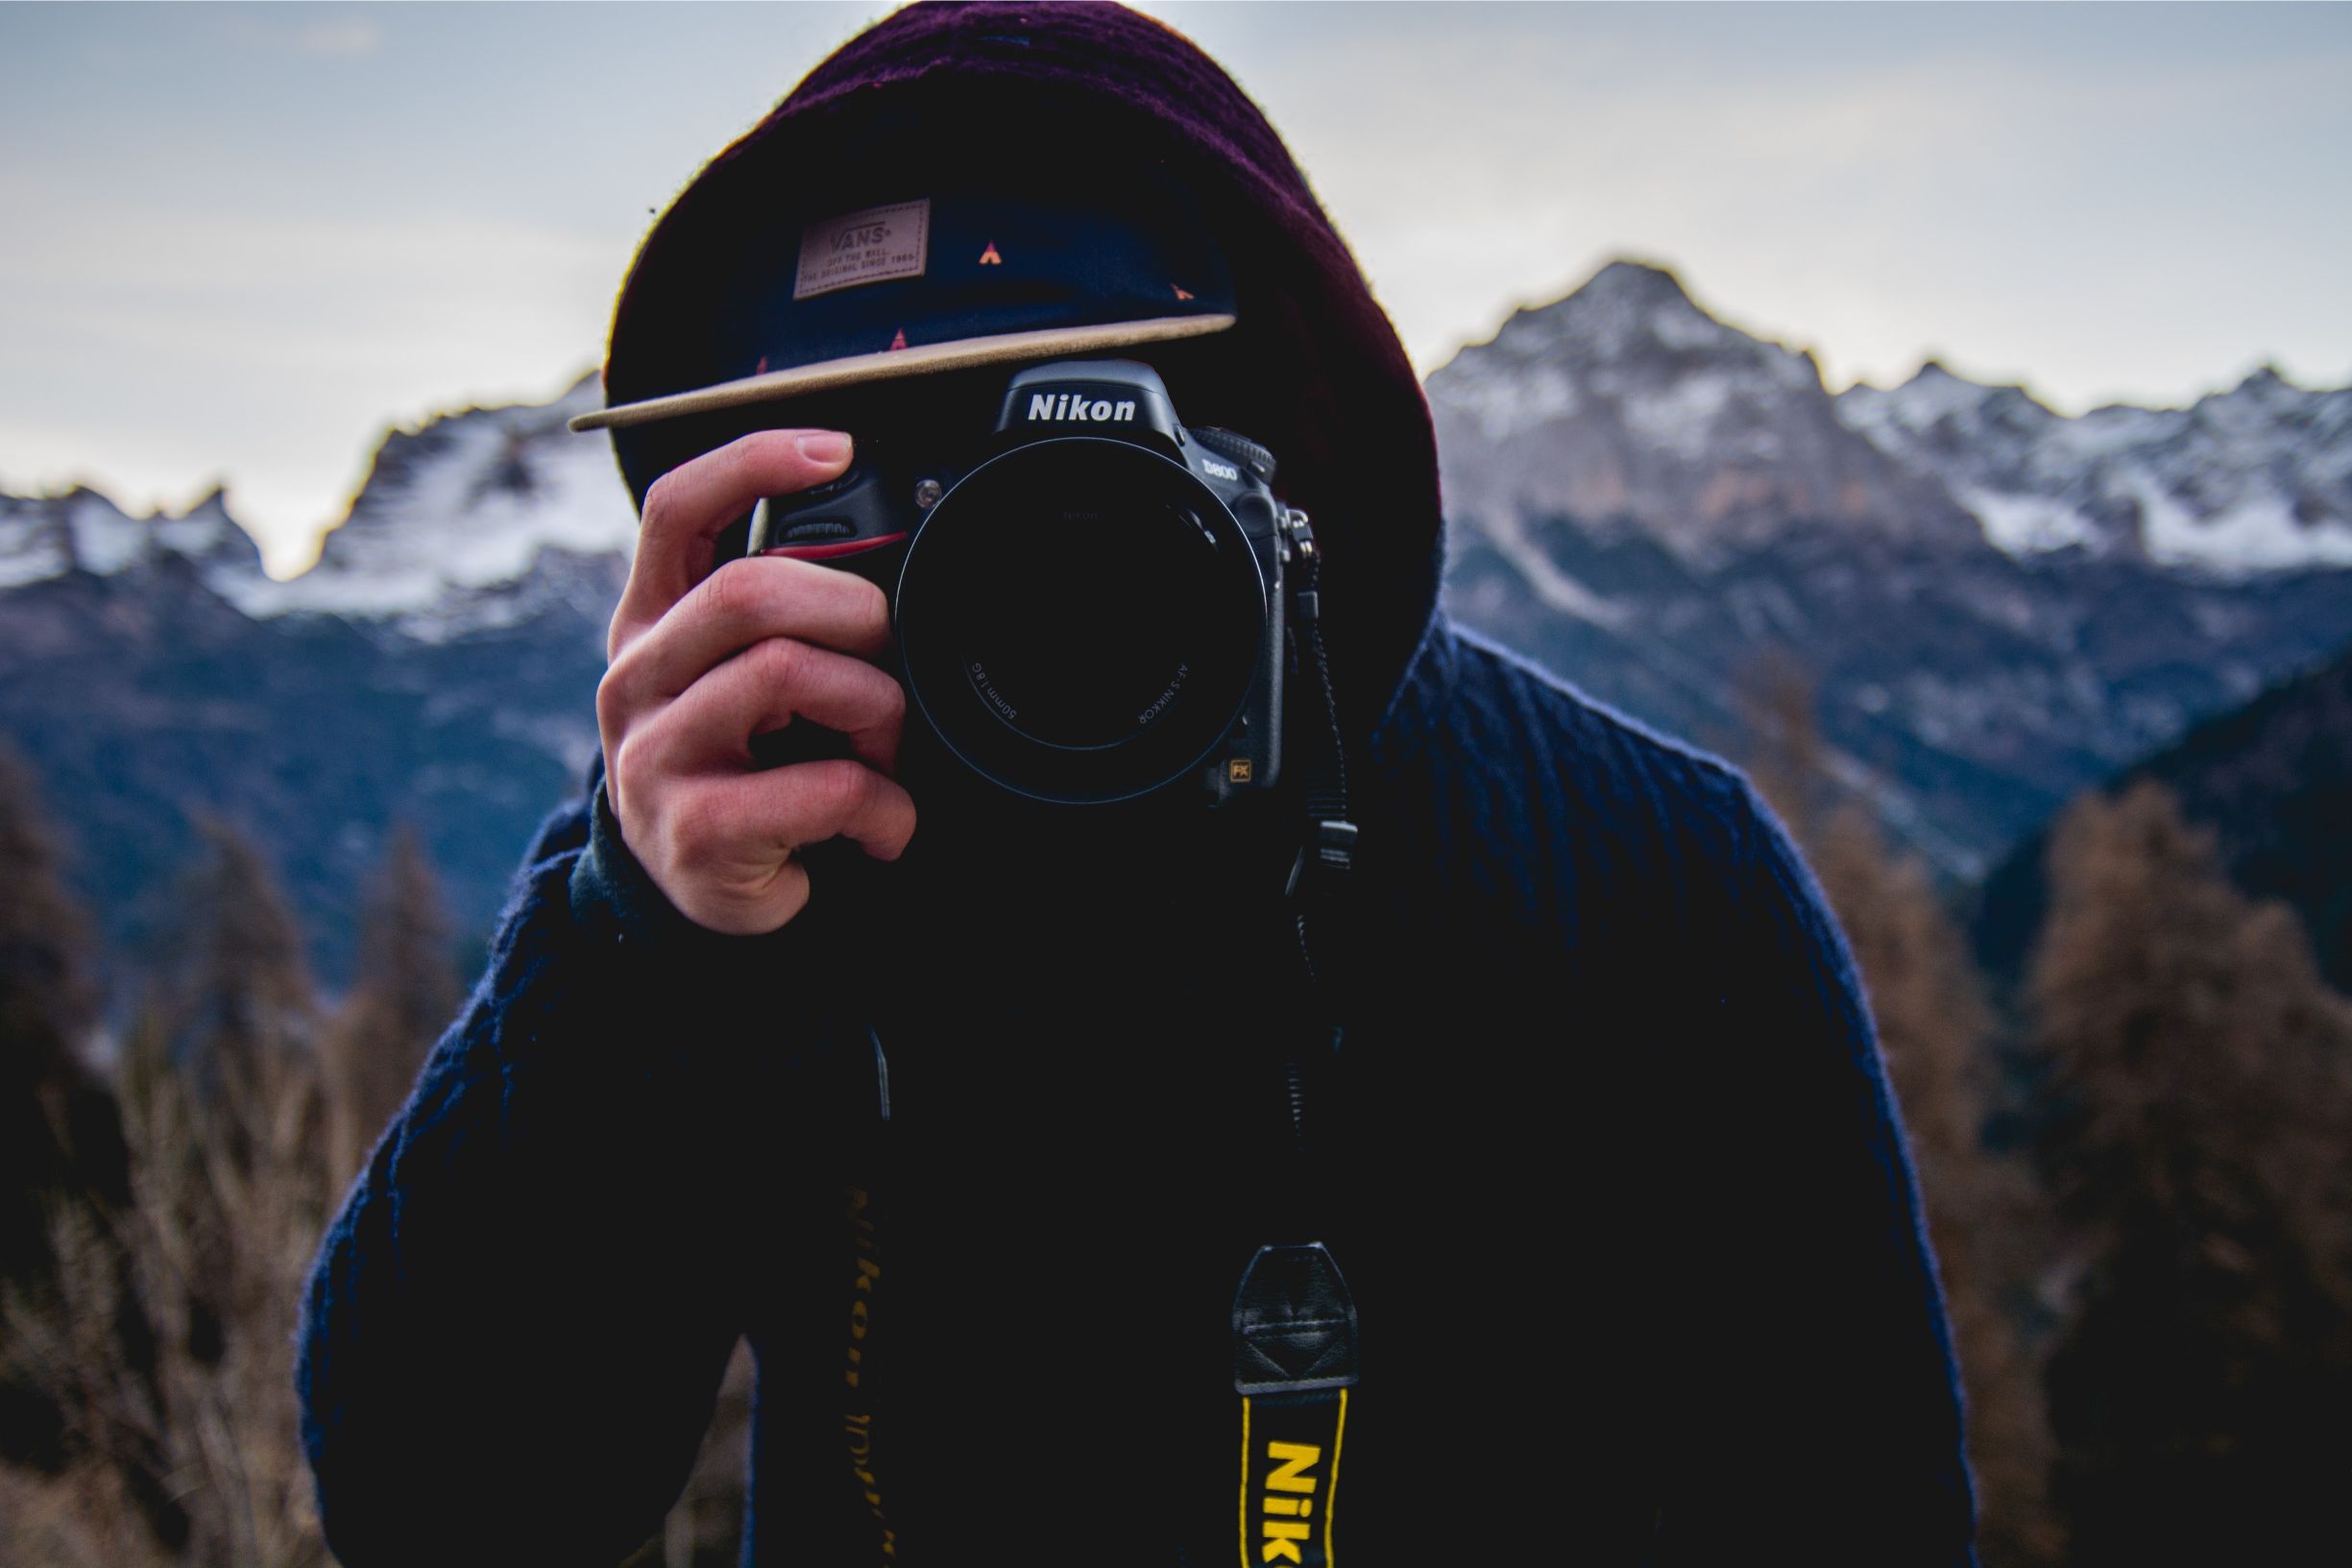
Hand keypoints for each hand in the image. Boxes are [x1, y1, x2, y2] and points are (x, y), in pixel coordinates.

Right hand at [596, 430, 915, 934]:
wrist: (707, 898)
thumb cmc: (750, 767)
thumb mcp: (752, 679)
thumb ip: (788, 616)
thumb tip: (886, 558)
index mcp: (653, 622)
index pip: (678, 511)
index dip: (754, 463)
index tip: (836, 451)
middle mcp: (636, 678)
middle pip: (749, 592)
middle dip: (852, 613)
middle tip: (887, 658)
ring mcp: (654, 756)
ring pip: (788, 675)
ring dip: (876, 711)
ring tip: (886, 750)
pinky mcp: (695, 831)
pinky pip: (824, 787)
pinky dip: (884, 807)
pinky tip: (884, 826)